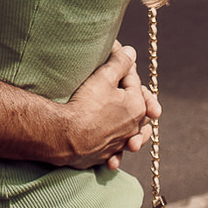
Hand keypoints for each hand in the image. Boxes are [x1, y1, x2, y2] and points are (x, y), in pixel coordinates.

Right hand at [59, 42, 158, 170]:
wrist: (67, 136)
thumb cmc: (86, 105)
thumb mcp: (104, 76)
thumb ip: (121, 62)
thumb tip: (131, 52)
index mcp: (138, 107)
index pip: (134, 82)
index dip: (124, 67)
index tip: (114, 58)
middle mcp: (133, 128)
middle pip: (140, 109)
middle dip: (138, 99)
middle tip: (135, 92)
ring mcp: (120, 143)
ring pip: (133, 135)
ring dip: (134, 131)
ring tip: (133, 129)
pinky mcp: (106, 155)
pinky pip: (116, 152)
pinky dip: (117, 151)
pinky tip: (114, 154)